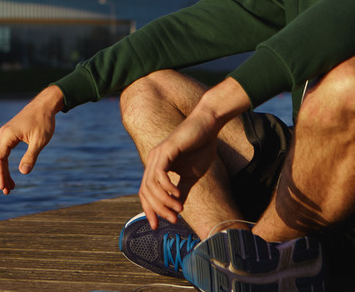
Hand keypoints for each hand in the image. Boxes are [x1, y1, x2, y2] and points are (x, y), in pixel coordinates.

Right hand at [0, 85, 64, 194]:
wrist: (45, 105)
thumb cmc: (44, 121)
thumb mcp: (39, 141)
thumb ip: (30, 156)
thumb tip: (23, 173)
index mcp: (7, 135)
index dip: (0, 174)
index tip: (4, 187)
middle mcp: (3, 134)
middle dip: (2, 175)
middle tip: (7, 191)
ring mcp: (6, 134)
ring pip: (1, 156)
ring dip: (4, 171)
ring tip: (11, 186)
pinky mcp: (10, 134)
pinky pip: (5, 151)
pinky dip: (7, 163)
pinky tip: (12, 171)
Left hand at [139, 109, 219, 227]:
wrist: (208, 127)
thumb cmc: (201, 148)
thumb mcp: (190, 176)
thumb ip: (181, 192)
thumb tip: (176, 210)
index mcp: (156, 167)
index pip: (146, 193)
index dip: (149, 210)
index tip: (157, 226)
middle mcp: (153, 160)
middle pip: (146, 192)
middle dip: (158, 209)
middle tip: (173, 220)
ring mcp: (157, 155)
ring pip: (151, 185)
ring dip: (164, 201)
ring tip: (178, 210)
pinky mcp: (166, 150)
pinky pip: (160, 174)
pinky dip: (167, 187)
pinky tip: (178, 194)